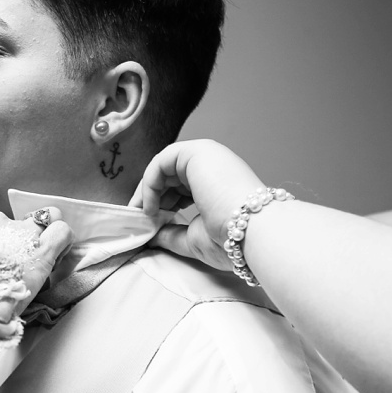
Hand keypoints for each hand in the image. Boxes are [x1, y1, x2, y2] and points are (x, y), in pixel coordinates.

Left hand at [0, 207, 73, 314]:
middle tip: (9, 265)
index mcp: (37, 247)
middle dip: (23, 241)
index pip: (60, 228)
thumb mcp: (30, 290)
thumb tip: (40, 262)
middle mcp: (17, 226)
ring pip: (1, 226)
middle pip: (29, 226)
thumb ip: (41, 266)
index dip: (55, 239)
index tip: (46, 254)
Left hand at [129, 140, 264, 271]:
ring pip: (163, 168)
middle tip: (139, 221)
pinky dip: (149, 184)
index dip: (161, 204)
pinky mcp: (197, 152)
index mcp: (216, 183)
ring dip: (147, 192)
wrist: (252, 233)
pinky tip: (149, 207)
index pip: (181, 188)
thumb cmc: (230, 239)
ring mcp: (206, 156)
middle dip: (151, 198)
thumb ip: (171, 234)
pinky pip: (161, 162)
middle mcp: (212, 165)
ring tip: (143, 216)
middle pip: (170, 176)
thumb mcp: (193, 239)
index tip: (150, 224)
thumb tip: (150, 235)